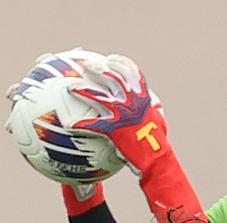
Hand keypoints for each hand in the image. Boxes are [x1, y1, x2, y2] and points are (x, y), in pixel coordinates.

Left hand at [68, 53, 207, 222]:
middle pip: (113, 78)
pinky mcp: (114, 130)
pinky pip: (92, 125)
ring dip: (83, 90)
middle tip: (87, 66)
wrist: (157, 159)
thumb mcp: (158, 122)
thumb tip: (152, 109)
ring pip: (99, 97)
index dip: (121, 63)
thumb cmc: (158, 144)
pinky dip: (79, 123)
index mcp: (142, 97)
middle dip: (99, 69)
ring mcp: (122, 115)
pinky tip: (68, 123)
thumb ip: (152, 112)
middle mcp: (132, 102)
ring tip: (70, 86)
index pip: (132, 73)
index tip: (111, 59)